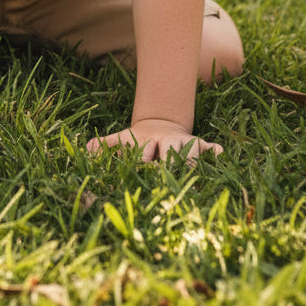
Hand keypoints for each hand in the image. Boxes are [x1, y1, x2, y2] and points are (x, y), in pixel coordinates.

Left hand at [87, 119, 221, 163]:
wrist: (162, 126)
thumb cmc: (140, 140)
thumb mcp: (124, 140)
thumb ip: (106, 144)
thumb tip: (86, 148)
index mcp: (151, 140)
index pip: (148, 150)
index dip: (145, 155)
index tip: (144, 160)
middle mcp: (170, 142)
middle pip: (173, 151)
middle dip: (172, 161)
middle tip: (168, 173)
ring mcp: (187, 144)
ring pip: (195, 151)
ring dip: (194, 161)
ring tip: (194, 178)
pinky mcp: (202, 147)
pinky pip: (212, 148)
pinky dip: (215, 152)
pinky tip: (218, 155)